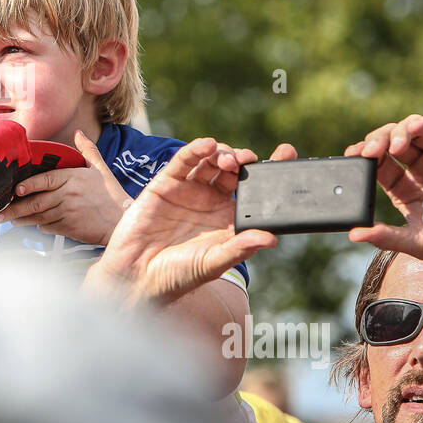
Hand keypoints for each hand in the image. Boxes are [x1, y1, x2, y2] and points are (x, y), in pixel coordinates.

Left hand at [0, 130, 132, 245]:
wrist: (122, 221)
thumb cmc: (112, 195)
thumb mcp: (101, 169)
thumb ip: (87, 150)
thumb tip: (79, 132)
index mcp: (73, 178)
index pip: (45, 180)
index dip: (29, 185)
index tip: (16, 189)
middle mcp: (68, 196)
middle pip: (36, 202)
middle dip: (15, 209)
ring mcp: (67, 213)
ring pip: (39, 217)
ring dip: (22, 219)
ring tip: (9, 220)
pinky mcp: (69, 228)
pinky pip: (48, 228)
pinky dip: (40, 227)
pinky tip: (34, 226)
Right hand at [88, 137, 293, 304]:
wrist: (135, 276)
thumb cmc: (177, 276)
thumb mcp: (213, 263)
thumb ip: (240, 248)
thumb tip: (271, 238)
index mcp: (228, 220)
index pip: (255, 191)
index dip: (271, 172)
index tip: (286, 152)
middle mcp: (211, 202)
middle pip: (235, 171)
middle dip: (245, 161)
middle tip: (248, 161)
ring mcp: (189, 191)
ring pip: (211, 161)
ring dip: (224, 154)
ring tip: (228, 160)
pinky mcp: (166, 183)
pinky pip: (184, 161)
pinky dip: (196, 150)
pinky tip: (207, 146)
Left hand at [344, 113, 422, 287]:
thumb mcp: (419, 243)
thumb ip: (387, 237)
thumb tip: (353, 234)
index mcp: (407, 189)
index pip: (379, 164)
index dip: (364, 157)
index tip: (353, 157)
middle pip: (394, 142)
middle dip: (378, 141)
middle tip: (369, 151)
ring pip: (417, 129)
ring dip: (400, 130)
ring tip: (393, 145)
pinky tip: (417, 126)